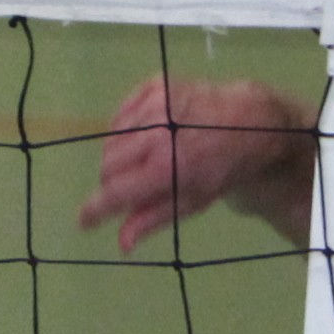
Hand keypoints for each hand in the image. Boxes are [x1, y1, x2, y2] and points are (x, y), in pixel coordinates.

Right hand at [82, 77, 314, 253]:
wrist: (250, 123)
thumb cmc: (219, 169)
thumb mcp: (192, 201)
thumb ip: (152, 219)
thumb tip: (122, 246)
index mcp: (166, 169)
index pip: (113, 193)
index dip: (93, 210)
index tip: (84, 221)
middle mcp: (157, 136)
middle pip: (106, 167)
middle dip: (112, 181)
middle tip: (131, 184)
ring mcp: (154, 108)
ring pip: (110, 140)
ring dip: (119, 155)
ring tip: (143, 157)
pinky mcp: (154, 87)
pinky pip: (119, 115)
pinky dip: (124, 130)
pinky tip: (145, 135)